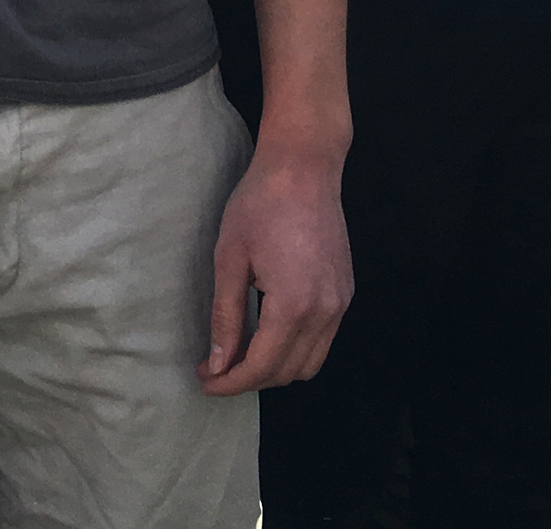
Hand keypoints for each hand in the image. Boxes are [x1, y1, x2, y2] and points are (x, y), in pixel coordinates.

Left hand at [199, 147, 351, 393]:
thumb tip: (217, 363)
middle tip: (215, 367)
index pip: (262, 367)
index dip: (230, 382)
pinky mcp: (345, 292)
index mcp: (294, 306)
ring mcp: (341, 303)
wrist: (304, 166)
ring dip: (275, 368)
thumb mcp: (229, 259)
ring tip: (238, 354)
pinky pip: (323, 340)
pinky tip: (267, 333)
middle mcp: (326, 312)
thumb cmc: (259, 204)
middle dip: (249, 379)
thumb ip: (225, 316)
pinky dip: (295, 349)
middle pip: (288, 372)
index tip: (205, 382)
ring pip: (310, 363)